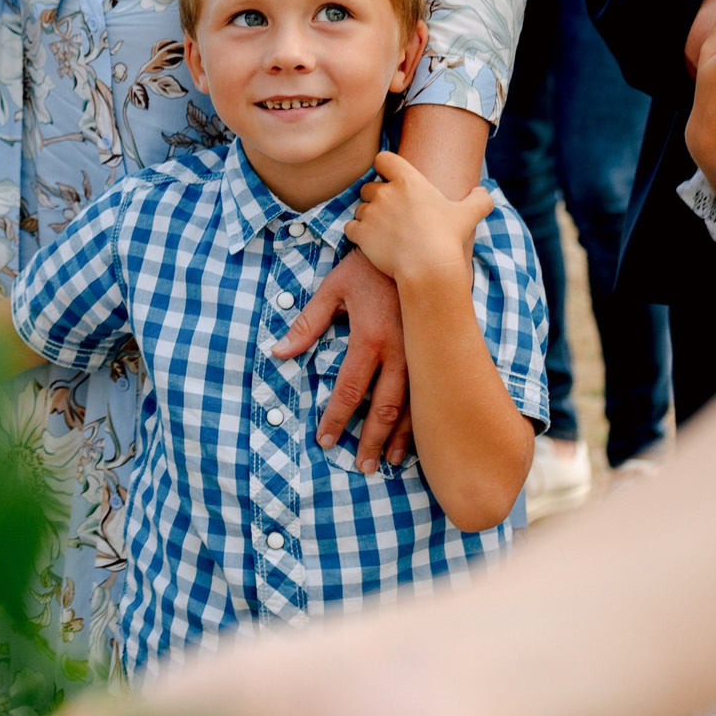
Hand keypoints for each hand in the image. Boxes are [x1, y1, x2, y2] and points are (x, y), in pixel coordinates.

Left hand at [273, 248, 412, 473]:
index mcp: (369, 338)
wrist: (420, 248)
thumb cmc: (369, 267)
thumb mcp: (332, 289)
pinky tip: (417, 437)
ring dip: (400, 438)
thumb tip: (278, 352)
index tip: (325, 441)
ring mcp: (422, 354)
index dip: (336, 419)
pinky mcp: (437, 351)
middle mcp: (400, 352)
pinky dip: (423, 419)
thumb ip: (306, 324)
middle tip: (359, 467)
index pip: (349, 390)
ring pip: (414, 407)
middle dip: (370, 440)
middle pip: (384, 408)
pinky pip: (432, 393)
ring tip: (386, 462)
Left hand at [345, 152, 492, 290]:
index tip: (390, 178)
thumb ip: (479, 200)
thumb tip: (483, 192)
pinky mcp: (360, 233)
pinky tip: (371, 242)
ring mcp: (370, 213)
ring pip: (360, 209)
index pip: (383, 159)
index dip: (384, 167)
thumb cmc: (448, 238)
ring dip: (368, 217)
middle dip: (376, 198)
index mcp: (408, 181)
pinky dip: (357, 234)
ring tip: (385, 232)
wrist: (428, 266)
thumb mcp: (469, 215)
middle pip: (368, 187)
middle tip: (391, 213)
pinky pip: (350, 228)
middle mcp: (385, 193)